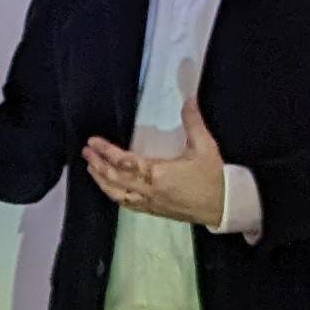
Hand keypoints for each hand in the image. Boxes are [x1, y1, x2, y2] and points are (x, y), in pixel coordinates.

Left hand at [84, 98, 229, 225]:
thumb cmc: (214, 177)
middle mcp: (150, 191)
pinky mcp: (153, 211)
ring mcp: (150, 203)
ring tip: (91, 168)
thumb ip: (193, 122)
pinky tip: (108, 187)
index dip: (107, 152)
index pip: (125, 162)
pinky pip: (127, 204)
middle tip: (86, 152)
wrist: (224, 207)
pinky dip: (114, 194)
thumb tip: (188, 98)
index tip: (93, 142)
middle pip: (115, 179)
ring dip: (101, 181)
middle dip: (98, 165)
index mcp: (159, 174)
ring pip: (117, 194)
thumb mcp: (205, 147)